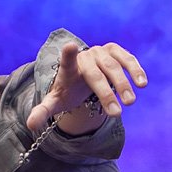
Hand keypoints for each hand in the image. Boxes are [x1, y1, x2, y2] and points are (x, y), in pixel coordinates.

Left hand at [26, 41, 146, 130]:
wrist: (81, 78)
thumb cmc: (67, 91)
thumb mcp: (55, 102)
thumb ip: (42, 111)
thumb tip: (29, 125)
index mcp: (68, 69)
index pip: (66, 62)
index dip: (68, 55)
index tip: (69, 47)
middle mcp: (84, 57)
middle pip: (95, 74)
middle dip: (106, 94)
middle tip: (116, 113)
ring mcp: (100, 52)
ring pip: (113, 66)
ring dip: (123, 84)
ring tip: (130, 102)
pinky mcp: (114, 50)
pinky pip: (126, 59)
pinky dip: (135, 70)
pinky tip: (142, 83)